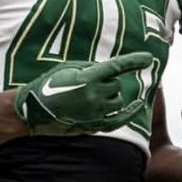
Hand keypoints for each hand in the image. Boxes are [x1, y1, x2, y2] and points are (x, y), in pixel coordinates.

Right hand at [14, 52, 152, 135]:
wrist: (33, 110)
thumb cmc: (48, 85)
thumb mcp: (68, 68)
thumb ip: (91, 68)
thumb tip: (109, 70)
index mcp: (88, 78)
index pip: (117, 67)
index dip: (134, 61)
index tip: (148, 57)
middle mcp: (94, 95)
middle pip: (116, 86)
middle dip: (109, 82)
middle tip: (90, 84)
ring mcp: (95, 112)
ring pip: (118, 101)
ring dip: (111, 96)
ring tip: (92, 96)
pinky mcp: (93, 125)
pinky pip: (119, 120)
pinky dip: (130, 112)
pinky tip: (138, 105)